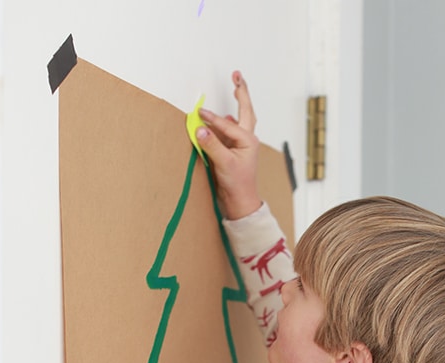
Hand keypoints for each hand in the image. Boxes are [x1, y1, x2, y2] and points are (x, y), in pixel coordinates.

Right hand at [195, 71, 261, 219]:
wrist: (241, 204)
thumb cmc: (237, 185)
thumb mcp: (224, 164)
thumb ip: (212, 145)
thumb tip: (200, 128)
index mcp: (247, 140)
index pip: (225, 124)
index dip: (211, 118)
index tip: (197, 114)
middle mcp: (246, 140)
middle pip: (245, 111)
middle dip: (241, 92)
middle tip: (237, 75)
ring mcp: (240, 145)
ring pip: (241, 119)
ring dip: (239, 103)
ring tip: (237, 87)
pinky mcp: (233, 152)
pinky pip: (231, 131)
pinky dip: (228, 121)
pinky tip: (226, 117)